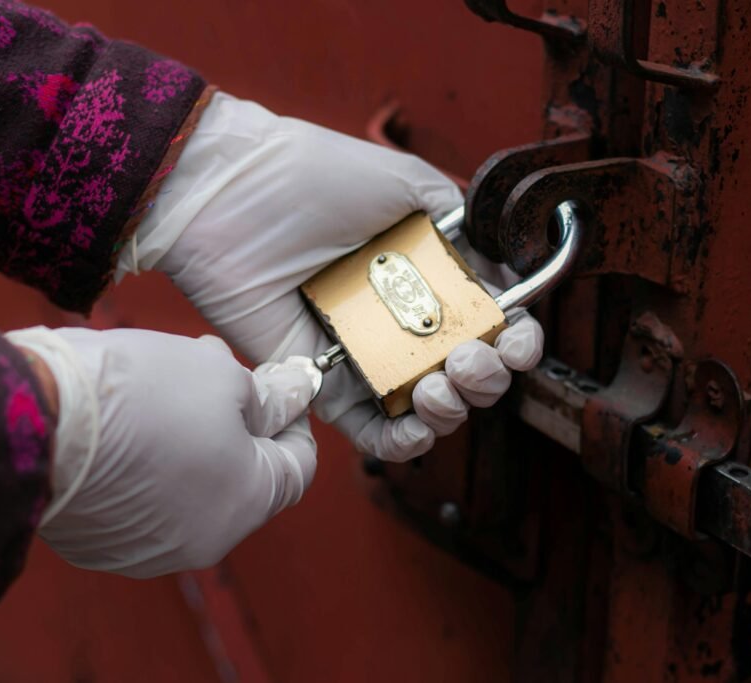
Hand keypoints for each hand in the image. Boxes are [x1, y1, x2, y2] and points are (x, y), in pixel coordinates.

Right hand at [6, 326, 315, 577]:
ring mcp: (147, 549)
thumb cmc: (139, 394)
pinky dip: (146, 463)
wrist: (31, 420)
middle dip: (235, 419)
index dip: (292, 418)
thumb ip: (267, 396)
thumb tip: (296, 396)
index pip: (297, 465)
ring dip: (191, 438)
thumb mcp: (219, 378)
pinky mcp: (99, 543)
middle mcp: (204, 540)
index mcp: (247, 503)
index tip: (277, 383)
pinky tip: (123, 422)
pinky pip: (142, 500)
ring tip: (160, 385)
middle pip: (242, 476)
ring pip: (191, 486)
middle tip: (211, 368)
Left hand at [118, 92, 542, 461]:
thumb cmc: (315, 177)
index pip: (488, 324)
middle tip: (468, 358)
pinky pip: (371, 432)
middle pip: (466, 374)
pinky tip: (416, 425)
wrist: (233, 194)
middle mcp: (400, 321)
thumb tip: (505, 269)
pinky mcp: (323, 384)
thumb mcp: (406, 183)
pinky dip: (403, 443)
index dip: (515, 341)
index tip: (517, 339)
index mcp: (426, 277)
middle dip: (487, 379)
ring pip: (426, 409)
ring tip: (440, 382)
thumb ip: (461, 225)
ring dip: (453, 410)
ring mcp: (364, 356)